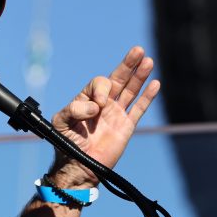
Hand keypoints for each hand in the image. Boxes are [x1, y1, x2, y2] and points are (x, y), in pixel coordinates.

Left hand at [50, 46, 159, 186]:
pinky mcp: (126, 126)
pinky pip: (139, 109)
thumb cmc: (66, 143)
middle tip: (137, 51)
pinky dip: (147, 97)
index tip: (98, 106)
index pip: (99, 84)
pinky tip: (155, 84)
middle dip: (127, 65)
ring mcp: (116, 114)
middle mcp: (102, 103)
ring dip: (139, 76)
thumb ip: (74, 109)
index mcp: (86, 99)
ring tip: (148, 60)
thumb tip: (96, 107)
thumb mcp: (61, 122)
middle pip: (118, 79)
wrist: (78, 166)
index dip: (101, 90)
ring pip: (130, 90)